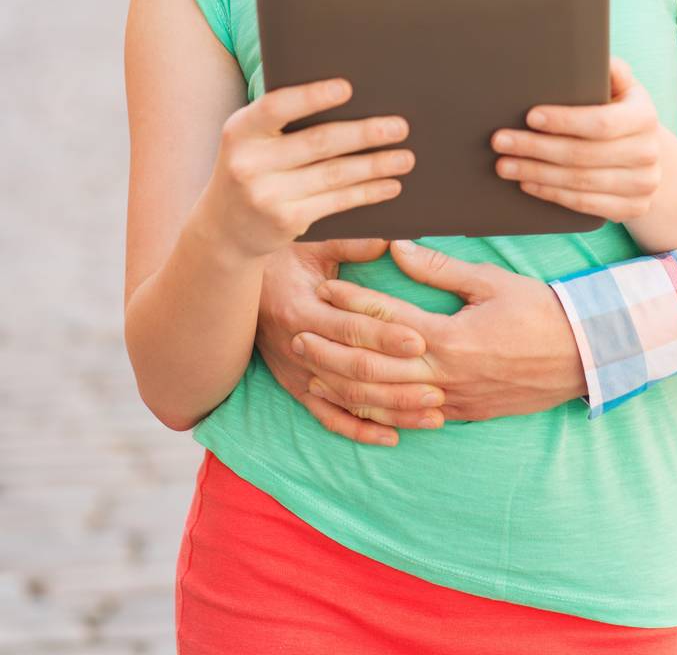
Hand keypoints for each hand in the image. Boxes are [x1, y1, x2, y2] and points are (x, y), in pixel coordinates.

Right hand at [200, 77, 415, 259]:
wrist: (225, 229)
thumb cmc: (253, 167)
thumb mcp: (253, 140)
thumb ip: (284, 120)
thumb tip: (353, 97)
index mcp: (240, 130)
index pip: (276, 107)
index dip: (312, 97)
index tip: (348, 88)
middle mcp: (249, 163)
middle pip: (318, 142)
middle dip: (365, 133)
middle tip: (400, 126)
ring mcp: (267, 196)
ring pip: (334, 174)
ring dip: (376, 165)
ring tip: (407, 157)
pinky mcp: (285, 222)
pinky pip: (336, 202)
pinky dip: (367, 192)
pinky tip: (390, 185)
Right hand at [255, 239, 438, 447]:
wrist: (238, 285)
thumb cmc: (283, 258)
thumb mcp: (313, 244)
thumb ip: (352, 245)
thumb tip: (391, 240)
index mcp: (302, 310)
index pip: (350, 328)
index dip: (385, 335)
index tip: (421, 340)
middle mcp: (299, 348)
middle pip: (353, 371)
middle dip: (397, 382)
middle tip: (437, 389)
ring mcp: (298, 373)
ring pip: (348, 399)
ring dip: (390, 410)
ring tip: (430, 416)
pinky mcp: (297, 387)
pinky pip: (329, 416)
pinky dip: (359, 430)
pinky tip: (391, 437)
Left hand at [292, 241, 586, 430]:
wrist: (583, 357)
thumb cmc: (540, 311)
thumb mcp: (491, 281)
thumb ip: (439, 268)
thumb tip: (396, 247)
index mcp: (452, 337)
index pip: (388, 319)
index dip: (353, 302)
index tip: (325, 286)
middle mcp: (446, 375)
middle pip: (373, 367)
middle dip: (332, 350)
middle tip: (299, 334)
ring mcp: (452, 401)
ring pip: (384, 400)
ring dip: (345, 386)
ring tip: (313, 369)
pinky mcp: (461, 415)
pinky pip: (408, 418)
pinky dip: (376, 413)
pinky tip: (353, 403)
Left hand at [490, 55, 660, 219]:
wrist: (645, 153)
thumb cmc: (619, 111)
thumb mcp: (620, 86)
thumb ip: (609, 70)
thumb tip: (591, 53)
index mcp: (645, 116)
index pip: (601, 122)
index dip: (564, 121)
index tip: (530, 117)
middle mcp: (649, 152)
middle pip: (583, 154)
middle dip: (536, 148)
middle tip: (501, 141)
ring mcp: (644, 184)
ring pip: (580, 182)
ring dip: (536, 173)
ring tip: (505, 164)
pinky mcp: (633, 209)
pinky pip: (585, 204)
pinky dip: (552, 194)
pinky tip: (527, 183)